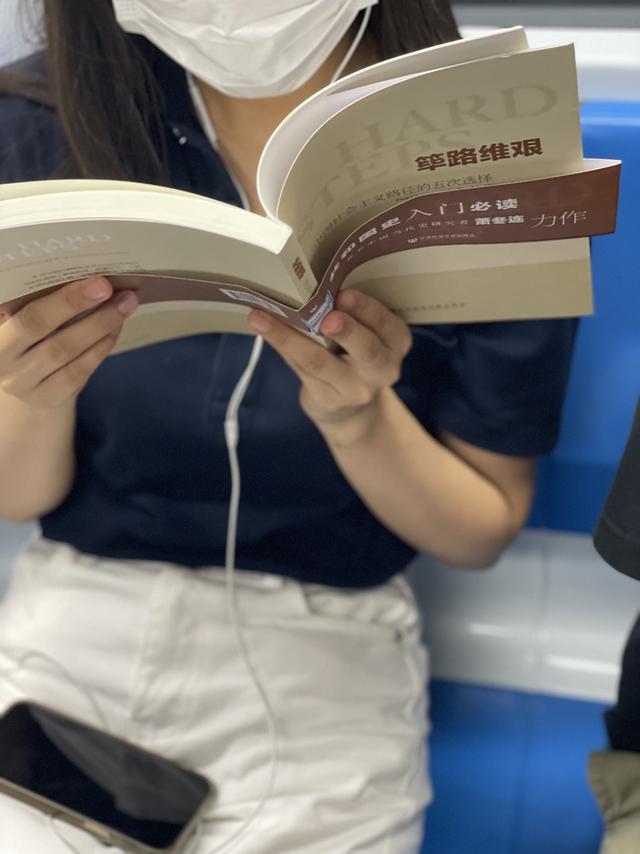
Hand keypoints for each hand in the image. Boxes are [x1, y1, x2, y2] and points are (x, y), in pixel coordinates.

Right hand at [0, 277, 138, 408]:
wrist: (28, 382)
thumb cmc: (29, 339)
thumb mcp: (24, 318)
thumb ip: (42, 302)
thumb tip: (89, 278)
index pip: (26, 314)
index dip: (63, 299)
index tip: (98, 282)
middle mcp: (2, 360)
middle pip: (40, 327)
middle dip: (79, 305)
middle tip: (113, 289)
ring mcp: (23, 383)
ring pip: (65, 351)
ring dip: (100, 325)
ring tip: (124, 305)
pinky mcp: (48, 398)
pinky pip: (79, 371)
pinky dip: (101, 347)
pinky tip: (115, 329)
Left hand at [247, 289, 411, 445]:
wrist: (352, 409)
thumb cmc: (355, 355)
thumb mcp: (366, 333)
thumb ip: (348, 313)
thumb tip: (308, 283)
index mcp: (396, 342)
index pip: (387, 325)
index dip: (367, 310)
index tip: (345, 294)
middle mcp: (382, 369)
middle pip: (366, 350)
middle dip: (347, 330)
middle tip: (327, 317)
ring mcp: (354, 390)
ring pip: (319, 362)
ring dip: (289, 337)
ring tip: (262, 318)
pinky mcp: (327, 400)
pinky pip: (300, 369)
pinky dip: (281, 345)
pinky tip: (263, 328)